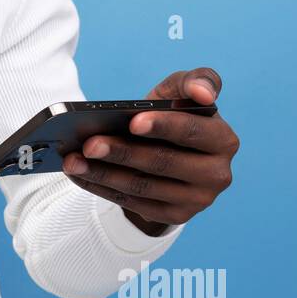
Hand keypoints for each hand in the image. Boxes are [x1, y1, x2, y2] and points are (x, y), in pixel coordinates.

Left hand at [61, 68, 239, 236]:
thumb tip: (203, 93)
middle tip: (88, 144)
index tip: (133, 121)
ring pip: (143, 186)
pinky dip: (101, 187)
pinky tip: (79, 173)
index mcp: (223, 140)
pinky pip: (132, 203)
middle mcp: (217, 174)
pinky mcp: (175, 216)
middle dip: (122, 152)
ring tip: (73, 160)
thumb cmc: (174, 117)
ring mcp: (197, 200)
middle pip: (163, 162)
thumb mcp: (181, 95)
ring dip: (103, 173)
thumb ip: (194, 81)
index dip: (164, 126)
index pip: (193, 131)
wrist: (171, 157)